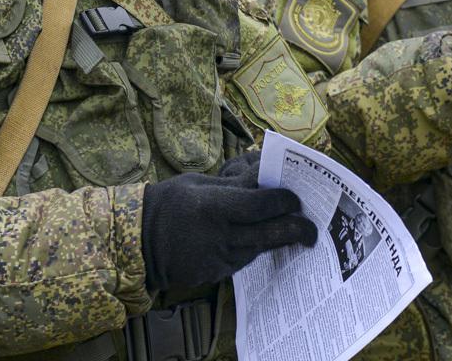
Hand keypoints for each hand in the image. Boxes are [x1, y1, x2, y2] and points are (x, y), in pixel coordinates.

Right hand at [141, 151, 316, 291]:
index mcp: (216, 206)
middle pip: (271, 232)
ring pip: (261, 248)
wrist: (140, 242)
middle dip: (297, 229)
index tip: (297, 197)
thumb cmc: (171, 203)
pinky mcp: (217, 273)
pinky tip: (259, 239)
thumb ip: (234, 184)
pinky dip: (255, 248)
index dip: (286, 200)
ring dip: (278, 239)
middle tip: (312, 228)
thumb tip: (267, 178)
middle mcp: (221, 235)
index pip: (263, 204)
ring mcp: (220, 257)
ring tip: (293, 231)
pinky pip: (245, 259)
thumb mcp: (200, 183)